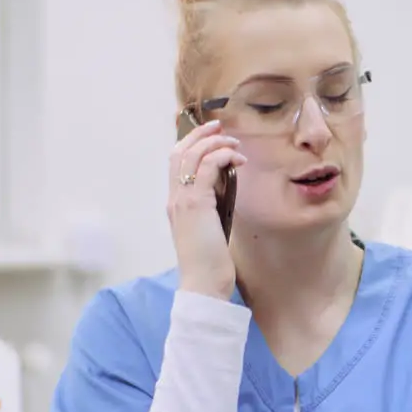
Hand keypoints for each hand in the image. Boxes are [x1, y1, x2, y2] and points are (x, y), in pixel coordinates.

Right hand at [168, 117, 245, 299]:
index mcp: (175, 204)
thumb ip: (211, 207)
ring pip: (191, 155)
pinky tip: (237, 160)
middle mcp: (174, 198)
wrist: (203, 284)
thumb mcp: (209, 229)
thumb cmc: (210, 263)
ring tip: (235, 145)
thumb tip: (224, 188)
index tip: (213, 136)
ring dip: (215, 143)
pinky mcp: (196, 204)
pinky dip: (221, 156)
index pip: (176, 163)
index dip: (192, 144)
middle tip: (221, 127)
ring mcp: (182, 200)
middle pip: (178, 152)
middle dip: (200, 134)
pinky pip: (205, 167)